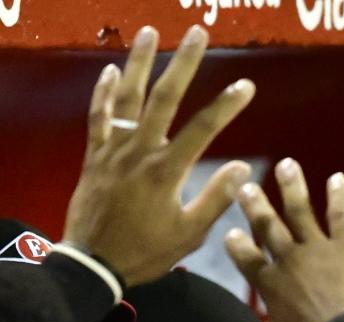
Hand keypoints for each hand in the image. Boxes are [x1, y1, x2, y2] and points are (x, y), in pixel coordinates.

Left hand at [62, 25, 254, 285]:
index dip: (226, 105)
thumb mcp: (190, 234)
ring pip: (127, 96)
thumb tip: (242, 168)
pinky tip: (111, 71)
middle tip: (197, 34)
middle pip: (163, 98)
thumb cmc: (146, 252)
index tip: (246, 85)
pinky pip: (99, 116)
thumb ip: (215, 199)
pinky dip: (104, 91)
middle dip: (183, 63)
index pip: (202, 129)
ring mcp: (114, 149)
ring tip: (150, 33)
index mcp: (166, 171)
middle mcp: (139, 151)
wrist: (94, 262)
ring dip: (139, 62)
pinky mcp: (95, 155)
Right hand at [226, 160, 343, 321]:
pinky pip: (340, 215)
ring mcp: (317, 249)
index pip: (247, 259)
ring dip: (292, 186)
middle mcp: (288, 260)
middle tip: (246, 186)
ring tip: (287, 165)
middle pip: (267, 226)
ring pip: (300, 211)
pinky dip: (339, 196)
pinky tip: (337, 178)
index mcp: (270, 285)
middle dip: (256, 204)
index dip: (238, 246)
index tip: (231, 233)